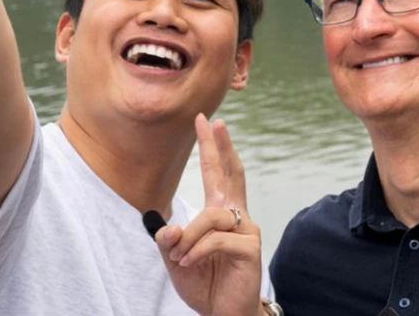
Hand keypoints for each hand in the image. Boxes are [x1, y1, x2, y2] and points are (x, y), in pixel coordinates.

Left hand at [153, 115, 261, 315]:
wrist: (224, 313)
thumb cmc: (205, 284)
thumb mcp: (177, 260)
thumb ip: (170, 241)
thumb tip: (168, 226)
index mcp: (221, 214)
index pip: (219, 174)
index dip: (214, 148)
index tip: (208, 121)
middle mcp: (237, 216)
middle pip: (231, 174)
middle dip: (220, 147)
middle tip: (213, 122)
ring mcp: (247, 231)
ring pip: (211, 216)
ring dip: (189, 236)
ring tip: (180, 257)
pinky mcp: (250, 249)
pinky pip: (216, 240)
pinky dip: (196, 251)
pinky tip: (189, 262)